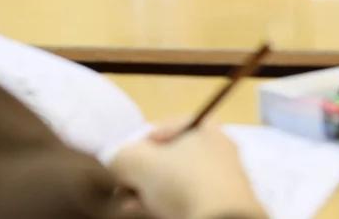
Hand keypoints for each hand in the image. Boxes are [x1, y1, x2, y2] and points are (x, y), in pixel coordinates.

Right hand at [110, 125, 266, 218]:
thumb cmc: (181, 182)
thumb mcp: (138, 162)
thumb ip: (121, 156)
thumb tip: (116, 162)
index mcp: (205, 128)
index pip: (162, 129)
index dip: (137, 146)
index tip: (123, 164)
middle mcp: (218, 150)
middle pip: (167, 160)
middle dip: (140, 176)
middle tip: (122, 189)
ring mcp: (223, 180)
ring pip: (175, 184)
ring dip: (148, 194)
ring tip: (129, 206)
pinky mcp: (222, 206)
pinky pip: (187, 202)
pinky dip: (166, 207)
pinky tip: (148, 214)